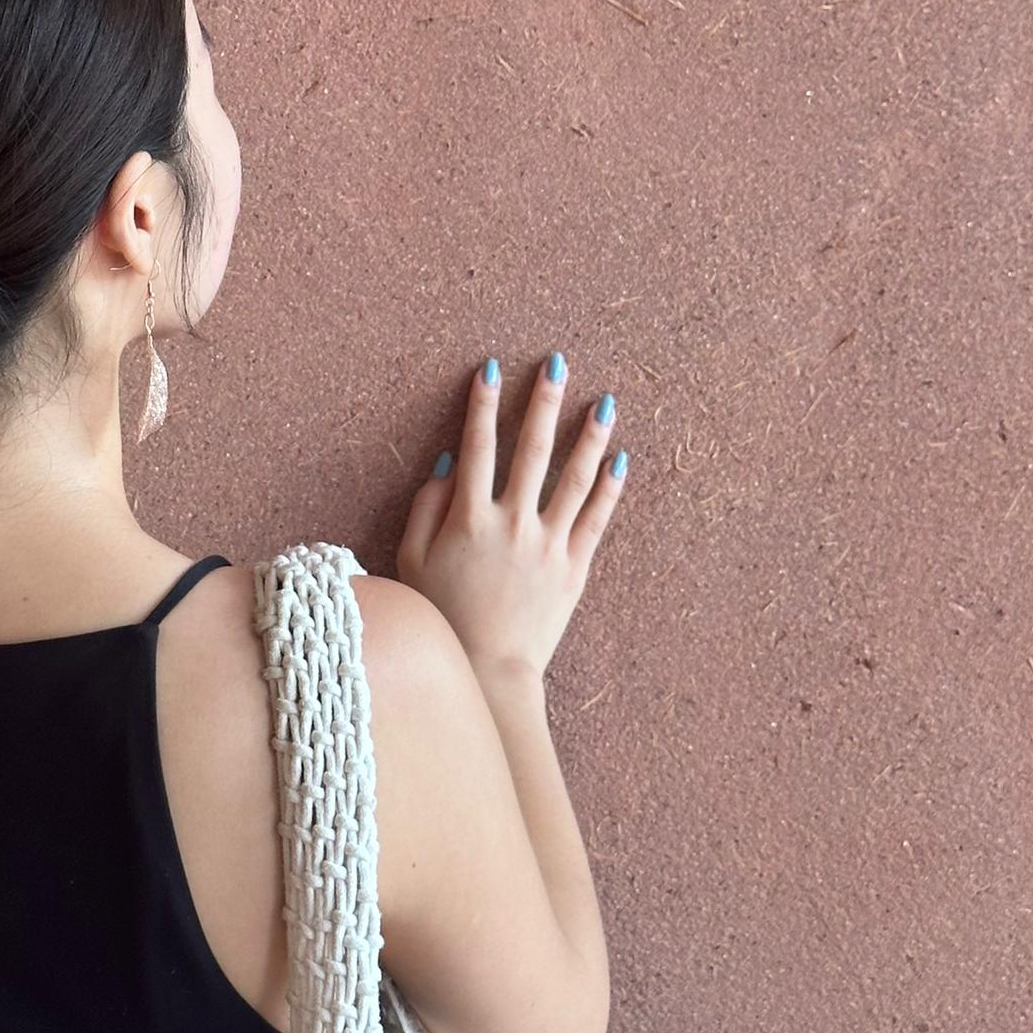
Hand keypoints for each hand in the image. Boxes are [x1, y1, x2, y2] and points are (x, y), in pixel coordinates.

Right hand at [395, 352, 627, 678]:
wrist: (489, 668)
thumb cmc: (442, 614)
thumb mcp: (413, 559)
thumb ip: (425, 508)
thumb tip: (448, 464)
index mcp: (469, 518)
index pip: (478, 446)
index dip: (483, 404)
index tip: (491, 368)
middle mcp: (512, 523)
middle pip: (532, 449)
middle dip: (544, 402)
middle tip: (558, 363)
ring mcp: (548, 545)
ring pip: (574, 479)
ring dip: (589, 437)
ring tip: (604, 402)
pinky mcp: (574, 568)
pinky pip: (596, 520)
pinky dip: (608, 489)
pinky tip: (619, 460)